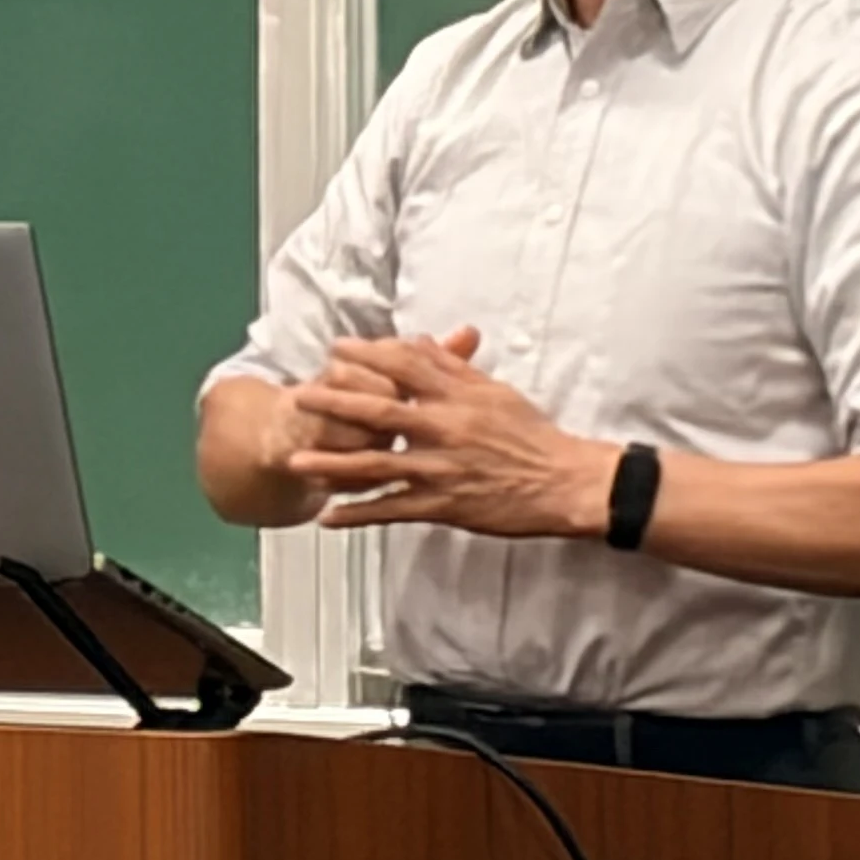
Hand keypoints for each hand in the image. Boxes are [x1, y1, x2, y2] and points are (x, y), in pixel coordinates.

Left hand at [284, 330, 618, 541]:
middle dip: (334, 405)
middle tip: (298, 397)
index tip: (336, 350)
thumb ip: (453, 369)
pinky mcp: (443, 506)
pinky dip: (359, 514)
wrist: (563, 483)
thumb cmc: (532, 435)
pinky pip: (392, 510)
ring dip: (332, 464)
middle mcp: (443, 431)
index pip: (404, 370)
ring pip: (376, 466)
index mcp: (456, 399)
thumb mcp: (495, 392)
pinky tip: (328, 517)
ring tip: (295, 461)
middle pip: (378, 414)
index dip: (367, 358)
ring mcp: (440, 471)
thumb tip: (417, 342)